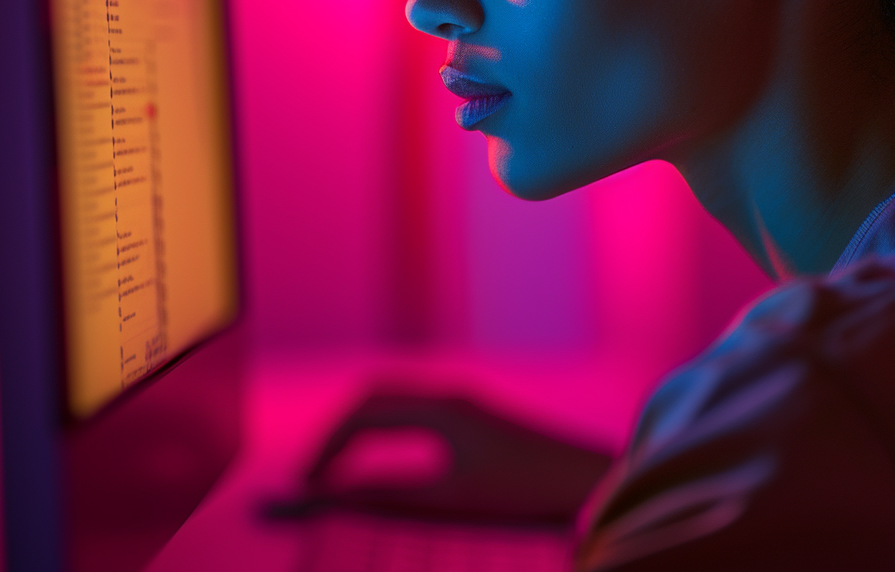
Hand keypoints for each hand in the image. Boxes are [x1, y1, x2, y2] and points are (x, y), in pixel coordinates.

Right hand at [272, 389, 614, 524]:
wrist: (592, 480)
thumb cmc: (524, 493)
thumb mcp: (449, 501)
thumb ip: (385, 498)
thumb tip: (327, 500)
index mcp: (439, 408)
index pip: (363, 415)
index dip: (326, 449)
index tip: (302, 487)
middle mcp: (449, 394)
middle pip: (375, 397)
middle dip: (339, 432)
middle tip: (313, 475)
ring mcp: (466, 402)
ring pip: (397, 400)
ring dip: (363, 428)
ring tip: (340, 470)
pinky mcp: (479, 416)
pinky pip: (417, 410)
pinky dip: (388, 429)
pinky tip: (389, 458)